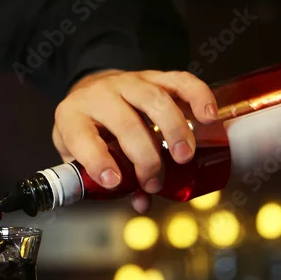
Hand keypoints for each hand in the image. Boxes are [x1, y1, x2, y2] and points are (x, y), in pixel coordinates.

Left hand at [52, 69, 217, 212]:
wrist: (91, 92)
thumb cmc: (88, 129)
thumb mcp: (80, 155)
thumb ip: (106, 181)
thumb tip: (142, 203)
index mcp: (73, 116)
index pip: (82, 137)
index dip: (98, 161)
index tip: (115, 182)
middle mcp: (99, 95)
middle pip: (125, 123)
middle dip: (145, 159)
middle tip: (153, 181)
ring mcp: (128, 82)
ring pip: (154, 100)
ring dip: (173, 131)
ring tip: (183, 157)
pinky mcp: (154, 76)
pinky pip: (179, 81)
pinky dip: (198, 96)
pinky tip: (208, 117)